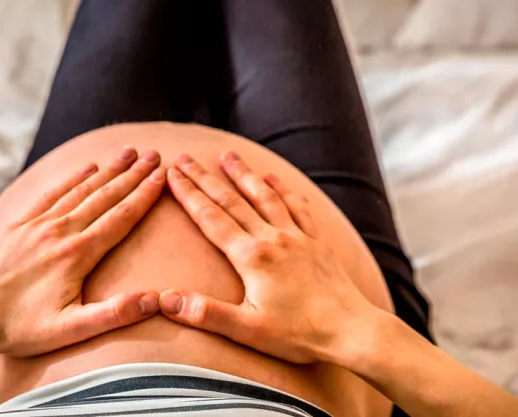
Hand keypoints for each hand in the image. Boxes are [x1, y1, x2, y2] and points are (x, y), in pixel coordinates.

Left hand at [0, 147, 164, 357]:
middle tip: (155, 155)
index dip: (145, 195)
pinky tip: (88, 168)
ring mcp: (39, 225)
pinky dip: (74, 179)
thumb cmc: (19, 327)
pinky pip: (53, 194)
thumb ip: (114, 314)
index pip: (121, 217)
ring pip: (82, 190)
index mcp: (77, 254)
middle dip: (134, 175)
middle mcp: (60, 231)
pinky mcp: (21, 225)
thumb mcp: (69, 330)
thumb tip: (154, 299)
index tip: (163, 175)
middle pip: (106, 196)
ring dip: (109, 170)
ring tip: (129, 153)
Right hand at [160, 151, 377, 363]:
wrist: (352, 331)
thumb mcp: (247, 330)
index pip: (211, 219)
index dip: (188, 195)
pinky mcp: (316, 243)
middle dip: (205, 178)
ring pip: (264, 197)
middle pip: (232, 201)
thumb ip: (206, 313)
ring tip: (227, 155)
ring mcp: (297, 237)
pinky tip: (274, 179)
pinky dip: (283, 190)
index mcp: (252, 257)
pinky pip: (297, 207)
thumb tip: (166, 300)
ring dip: (243, 174)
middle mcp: (273, 239)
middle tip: (185, 157)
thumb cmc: (299, 334)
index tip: (172, 173)